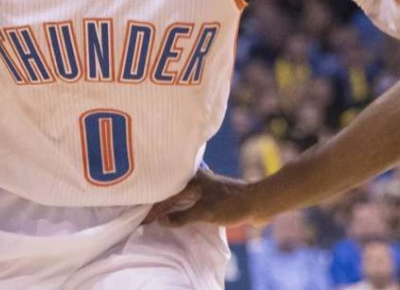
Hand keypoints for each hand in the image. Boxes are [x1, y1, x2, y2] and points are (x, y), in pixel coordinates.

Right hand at [144, 170, 261, 227]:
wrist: (258, 202)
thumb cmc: (230, 204)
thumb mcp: (204, 213)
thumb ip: (181, 217)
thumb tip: (161, 221)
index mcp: (192, 179)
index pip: (166, 193)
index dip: (154, 207)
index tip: (142, 217)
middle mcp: (197, 179)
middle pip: (172, 190)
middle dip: (158, 200)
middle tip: (144, 212)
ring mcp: (204, 186)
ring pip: (180, 195)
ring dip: (170, 203)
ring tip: (157, 213)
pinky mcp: (212, 195)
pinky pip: (189, 200)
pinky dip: (180, 206)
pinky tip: (177, 212)